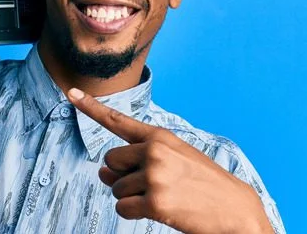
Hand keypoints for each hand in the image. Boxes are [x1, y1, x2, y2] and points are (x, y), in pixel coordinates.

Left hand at [66, 88, 272, 233]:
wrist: (235, 210)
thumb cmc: (203, 185)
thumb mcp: (174, 161)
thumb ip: (137, 160)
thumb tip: (101, 174)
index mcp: (160, 136)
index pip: (118, 120)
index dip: (91, 107)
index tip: (71, 93)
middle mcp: (154, 151)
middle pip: (110, 162)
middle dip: (123, 176)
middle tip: (151, 184)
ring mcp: (154, 175)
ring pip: (115, 188)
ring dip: (131, 198)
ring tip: (162, 197)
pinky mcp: (155, 201)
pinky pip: (123, 208)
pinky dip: (133, 213)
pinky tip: (158, 210)